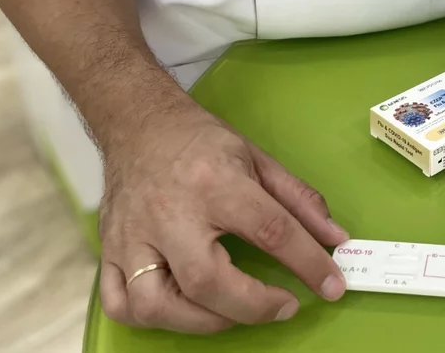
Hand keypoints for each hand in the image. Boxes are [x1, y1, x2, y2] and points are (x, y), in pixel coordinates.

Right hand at [97, 105, 349, 333]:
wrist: (139, 123)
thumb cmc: (201, 143)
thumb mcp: (259, 160)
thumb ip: (300, 201)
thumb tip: (336, 238)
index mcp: (216, 183)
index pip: (270, 231)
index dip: (307, 263)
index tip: (332, 285)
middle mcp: (170, 214)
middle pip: (206, 281)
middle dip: (252, 306)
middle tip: (283, 306)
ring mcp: (132, 237)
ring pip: (155, 304)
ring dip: (202, 322)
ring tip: (235, 312)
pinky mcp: (108, 252)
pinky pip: (120, 305)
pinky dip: (153, 320)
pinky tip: (186, 311)